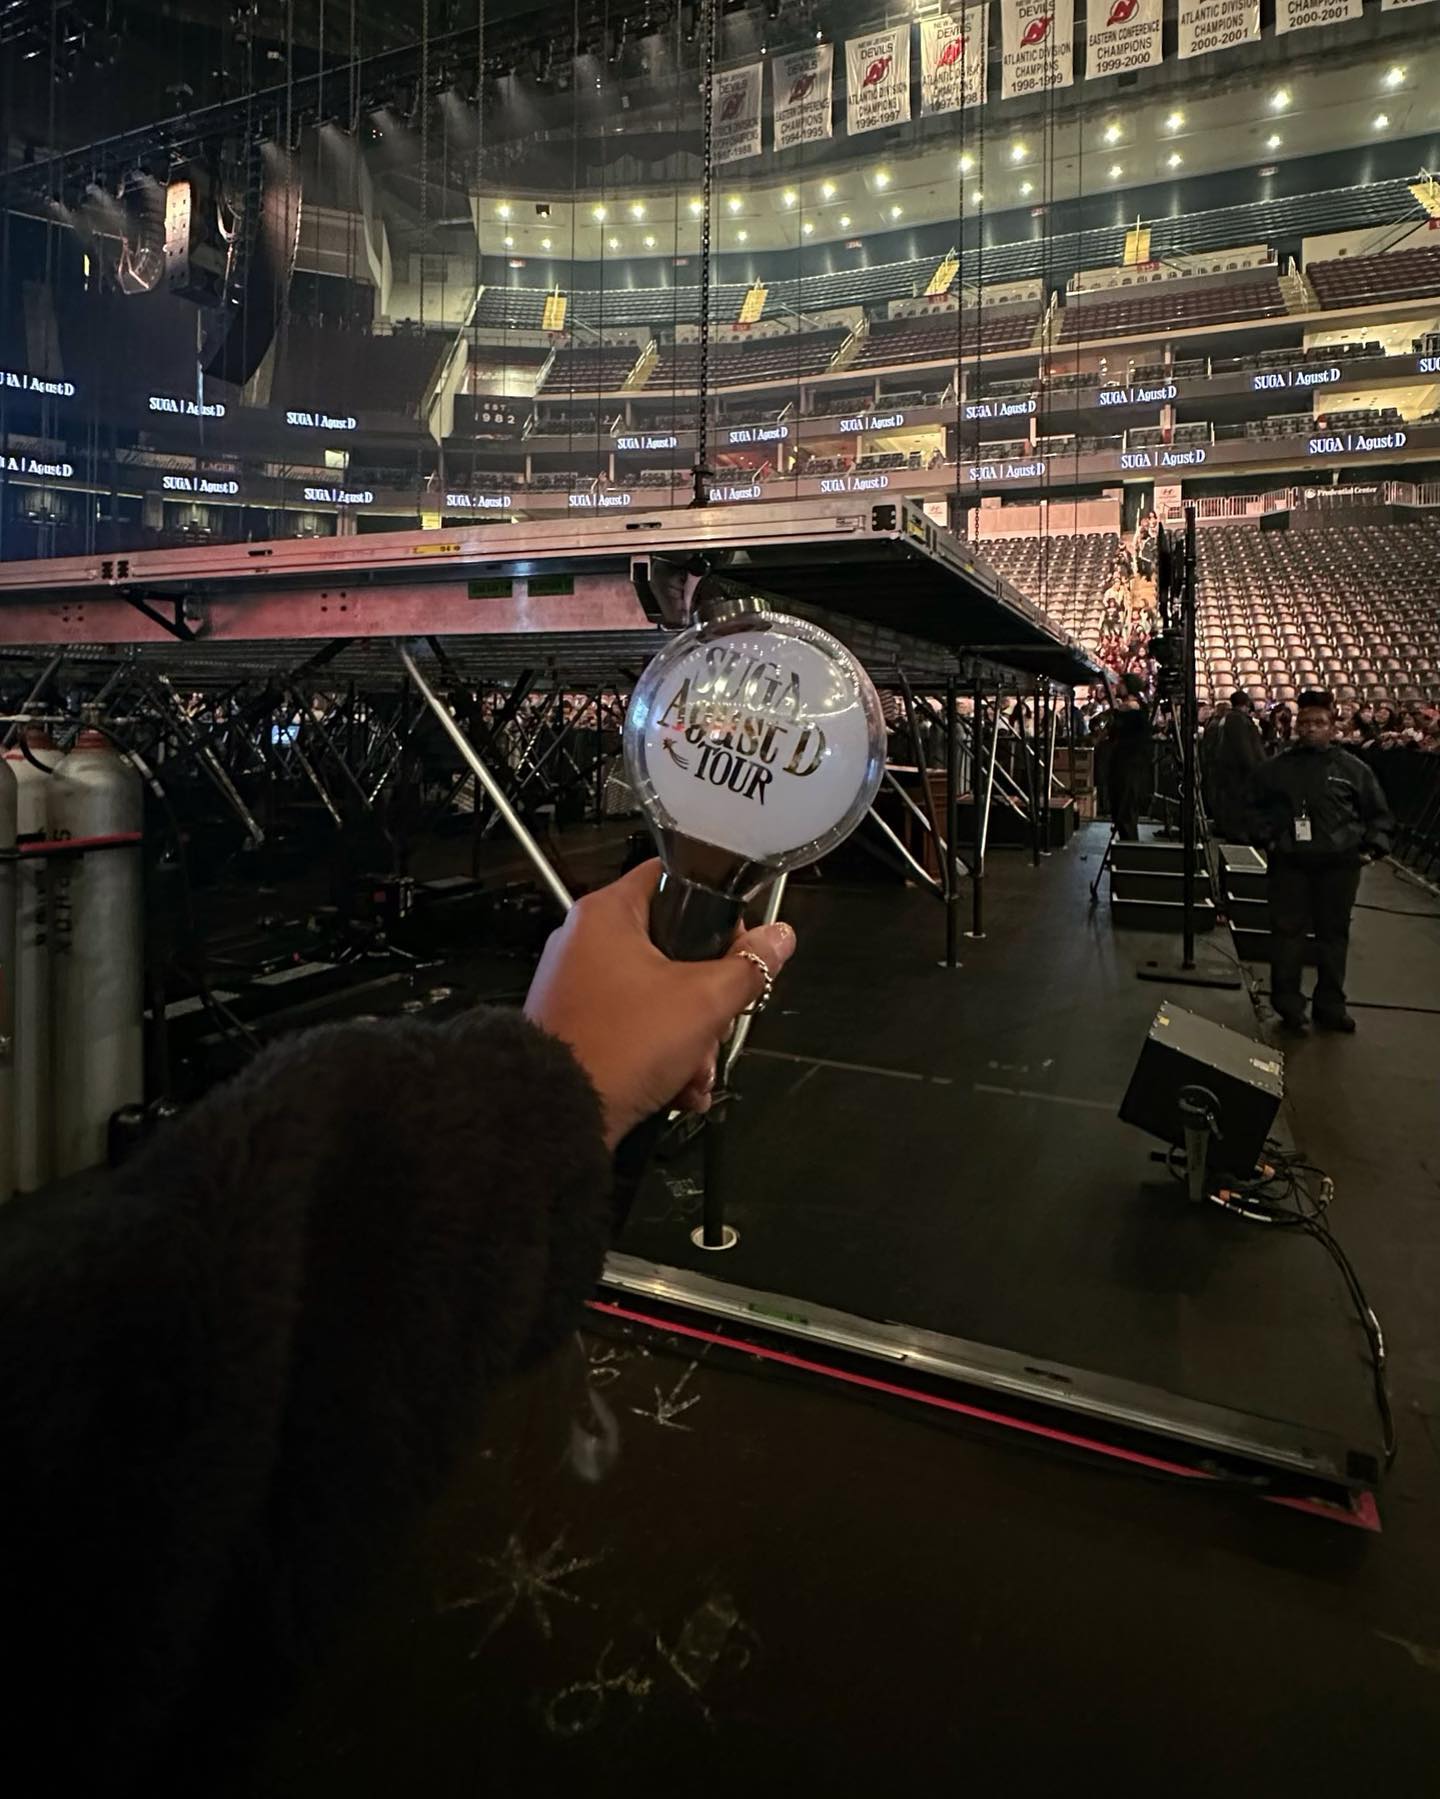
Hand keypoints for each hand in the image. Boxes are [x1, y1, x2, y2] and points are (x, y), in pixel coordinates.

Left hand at [524, 860, 796, 1150]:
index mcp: (608, 914)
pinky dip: (662, 1055)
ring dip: (690, 1035)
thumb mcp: (704, 1001)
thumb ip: (749, 965)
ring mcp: (580, 986)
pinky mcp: (580, 1026)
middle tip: (717, 1020)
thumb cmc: (617, 1047)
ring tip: (695, 1067)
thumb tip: (777, 939)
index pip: (673, 877)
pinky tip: (678, 1086)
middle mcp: (586, 942)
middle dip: (707, 997)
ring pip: (658, 995)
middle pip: (673, 947)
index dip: (715, 906)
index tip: (738, 940)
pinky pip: (635, 1027)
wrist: (561, 1114)